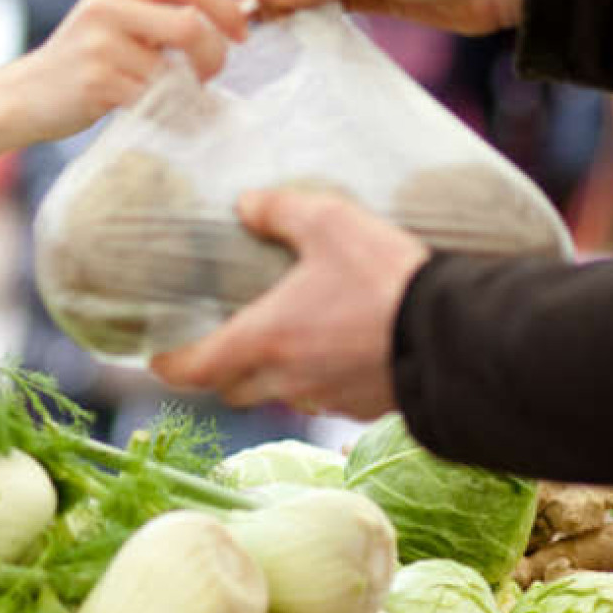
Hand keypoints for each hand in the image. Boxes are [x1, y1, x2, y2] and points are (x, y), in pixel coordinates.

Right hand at [6, 0, 248, 142]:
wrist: (29, 93)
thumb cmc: (88, 58)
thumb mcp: (119, 17)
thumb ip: (164, 13)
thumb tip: (232, 21)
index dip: (228, 11)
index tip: (240, 36)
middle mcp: (109, 4)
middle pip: (191, 25)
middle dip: (215, 56)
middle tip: (211, 74)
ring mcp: (100, 44)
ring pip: (173, 71)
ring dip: (188, 92)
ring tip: (180, 98)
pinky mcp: (97, 82)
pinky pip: (154, 100)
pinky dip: (170, 114)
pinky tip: (164, 116)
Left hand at [151, 189, 426, 419]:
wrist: (454, 334)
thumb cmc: (383, 279)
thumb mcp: (330, 224)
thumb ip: (280, 212)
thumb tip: (247, 205)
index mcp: (263, 340)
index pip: (195, 370)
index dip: (170, 365)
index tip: (158, 357)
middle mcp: (286, 379)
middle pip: (233, 388)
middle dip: (222, 370)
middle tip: (222, 342)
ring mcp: (325, 397)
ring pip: (280, 396)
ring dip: (273, 376)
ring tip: (286, 341)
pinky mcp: (363, 407)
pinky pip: (325, 397)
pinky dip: (319, 379)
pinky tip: (337, 350)